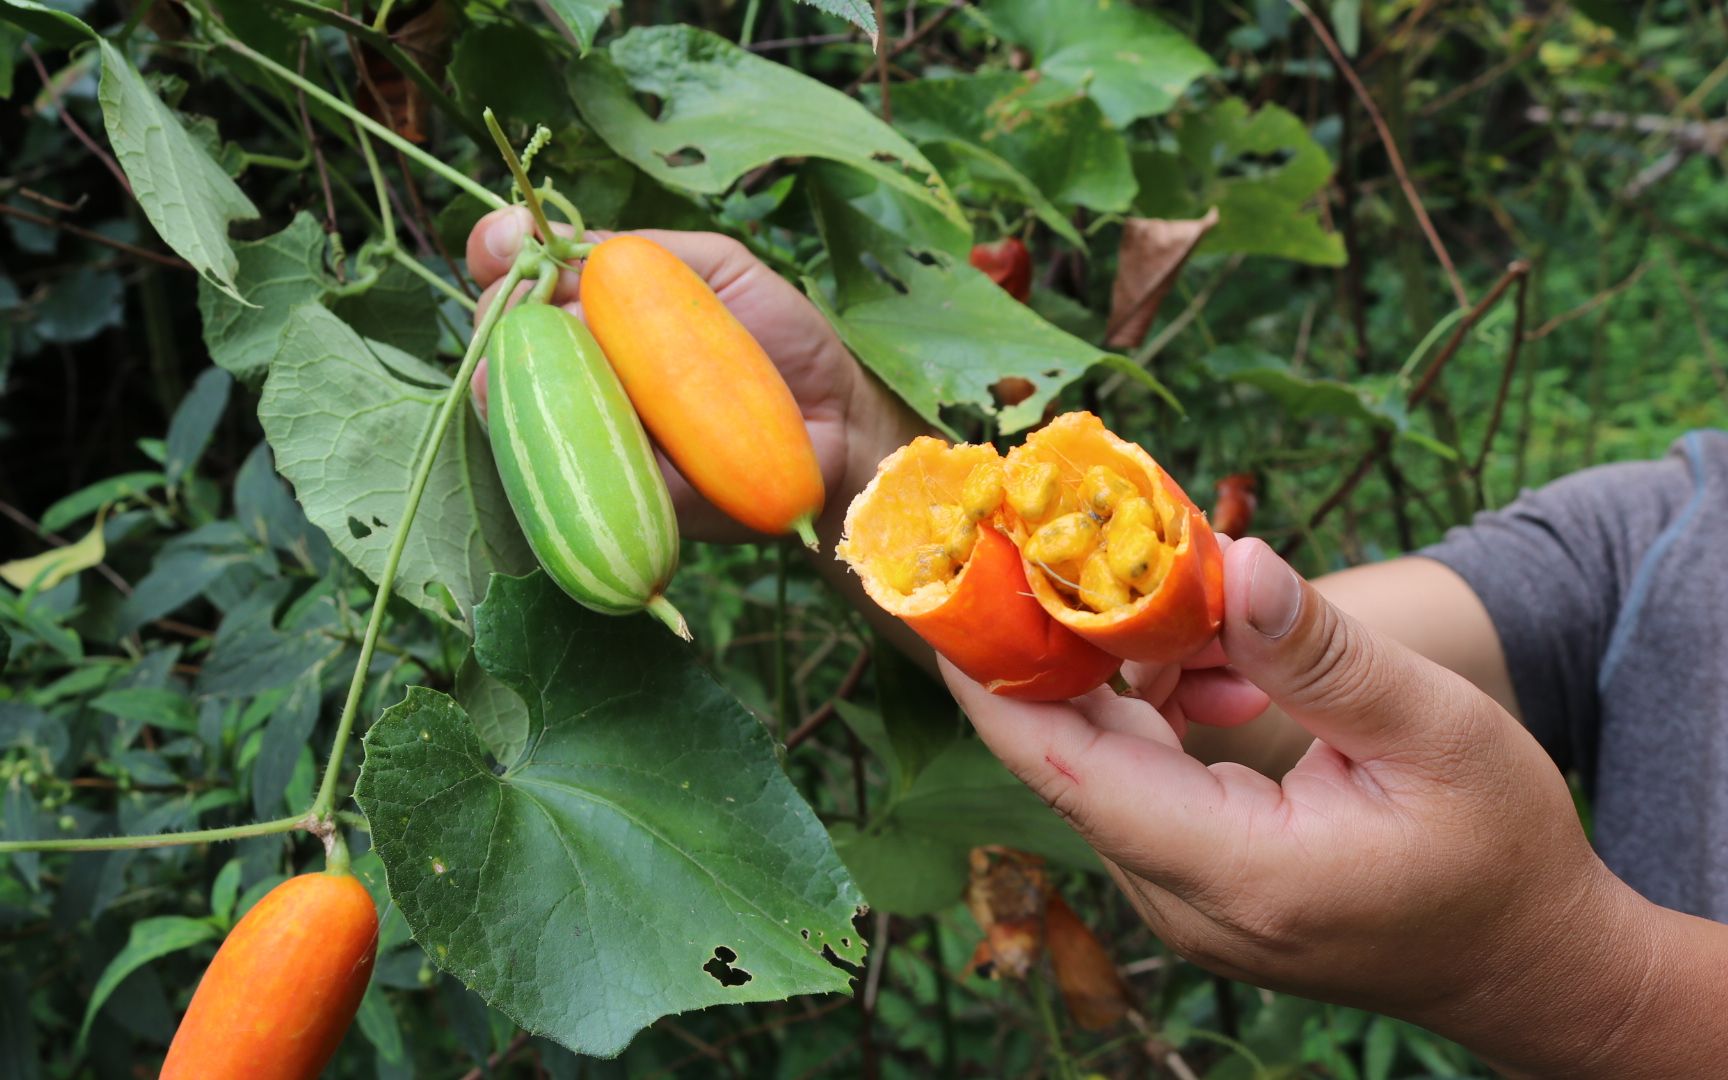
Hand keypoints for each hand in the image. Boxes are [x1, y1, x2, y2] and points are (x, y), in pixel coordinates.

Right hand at [464, 207, 926, 543]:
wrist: (833, 421)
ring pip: (513, 403)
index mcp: (597, 304)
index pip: (517, 270)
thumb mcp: (715, 266)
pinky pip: (563, 469)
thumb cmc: (777, 336)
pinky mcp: (610, 488)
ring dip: (517, 378)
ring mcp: (588, 427)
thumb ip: (644, 251)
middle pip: (500, 333)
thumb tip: (563, 255)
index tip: (508, 242)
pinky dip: (560, 445)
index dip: (497, 250)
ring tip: (560, 363)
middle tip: (542, 303)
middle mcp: (579, 363)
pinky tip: (573, 424)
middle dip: (504, 308)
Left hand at [944, 537, 1656, 1075]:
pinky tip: (1230, 676)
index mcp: (1233, 870)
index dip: (995, 674)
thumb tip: (1234, 562)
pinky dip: (1159, 707)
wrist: (1524, 965)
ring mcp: (1177, 898)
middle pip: (1068, 754)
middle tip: (1058, 536)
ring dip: (1127, 668)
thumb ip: (1323, 654)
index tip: (952, 585)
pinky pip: (1136, 778)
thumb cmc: (1499, 853)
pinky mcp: (1188, 881)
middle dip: (1056, 641)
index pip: (1064, 767)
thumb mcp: (1439, 735)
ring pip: (1100, 759)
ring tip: (1202, 609)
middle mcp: (1179, 899)